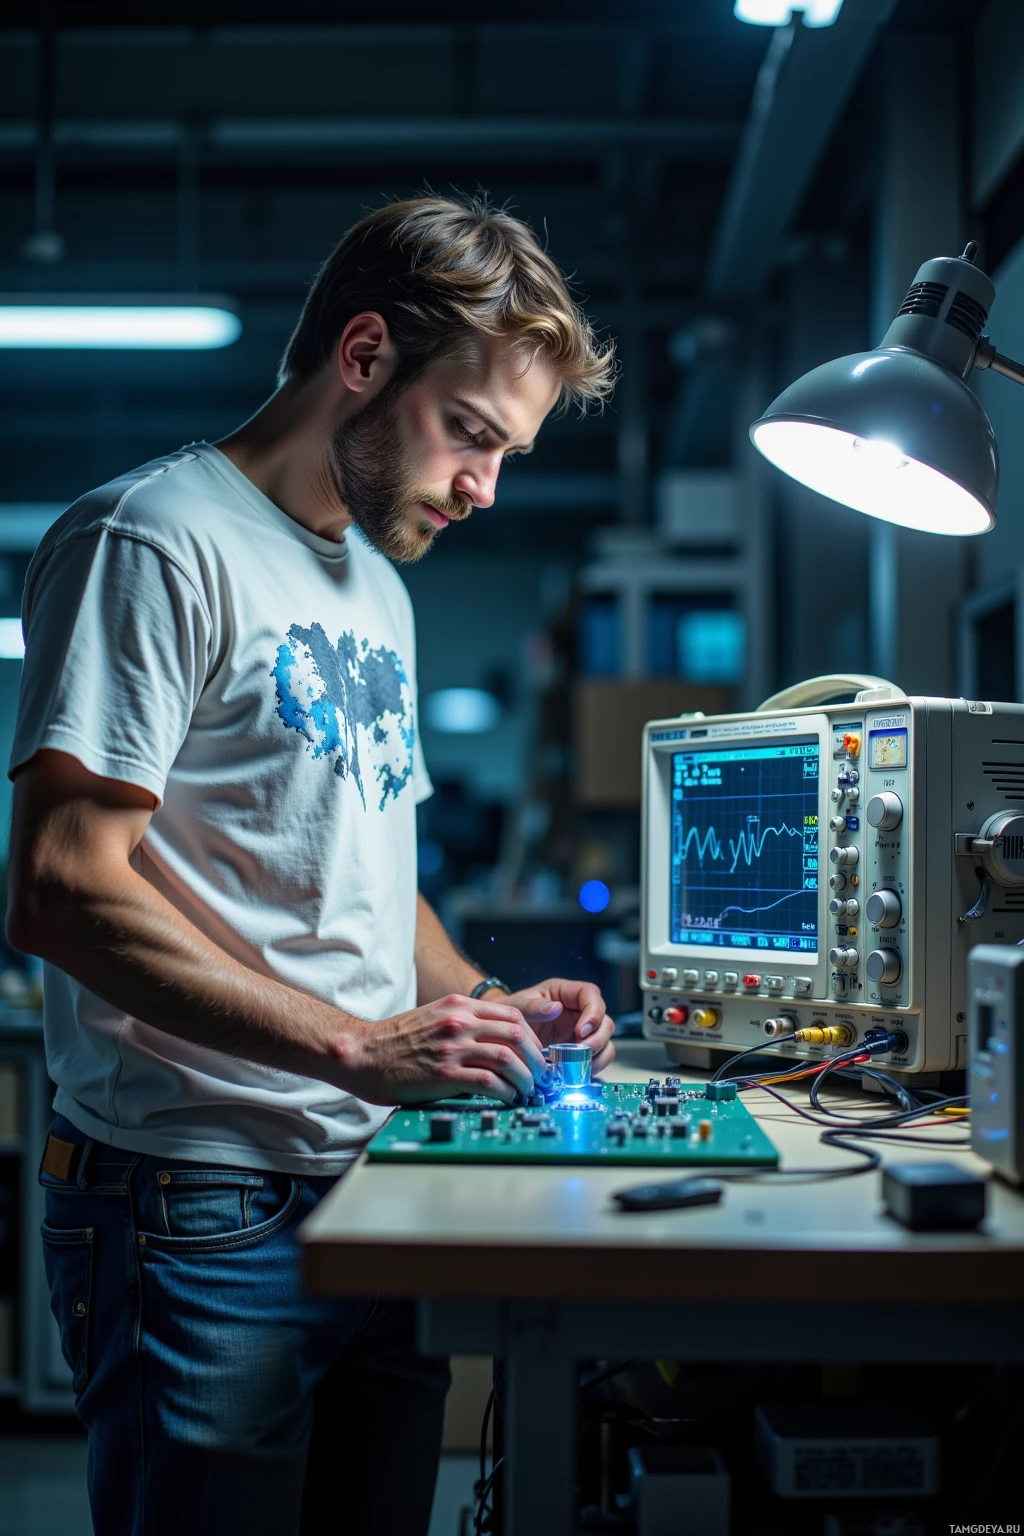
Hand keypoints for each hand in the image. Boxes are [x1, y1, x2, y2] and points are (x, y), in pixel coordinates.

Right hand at [331, 994, 548, 1105]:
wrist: (363, 1054)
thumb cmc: (396, 1041)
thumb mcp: (434, 1017)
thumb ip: (464, 1023)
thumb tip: (496, 1043)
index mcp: (459, 1005)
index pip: (512, 1014)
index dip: (532, 1036)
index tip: (538, 1054)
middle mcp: (459, 1021)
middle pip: (516, 1034)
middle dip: (537, 1058)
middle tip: (542, 1075)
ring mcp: (453, 1046)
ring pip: (508, 1058)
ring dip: (526, 1077)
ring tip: (529, 1090)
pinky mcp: (445, 1073)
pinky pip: (489, 1082)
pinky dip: (506, 1091)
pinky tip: (508, 1098)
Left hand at [500, 977, 615, 1073]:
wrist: (502, 1032)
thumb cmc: (510, 1012)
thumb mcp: (517, 1005)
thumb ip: (532, 1006)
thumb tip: (555, 1008)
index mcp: (565, 993)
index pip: (591, 994)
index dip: (593, 1012)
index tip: (582, 1030)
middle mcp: (579, 1012)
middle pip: (605, 1021)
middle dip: (597, 1038)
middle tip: (582, 1051)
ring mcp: (582, 1032)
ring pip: (606, 1042)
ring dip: (597, 1056)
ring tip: (579, 1066)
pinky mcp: (580, 1051)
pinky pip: (597, 1059)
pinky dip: (592, 1067)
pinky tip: (577, 1073)